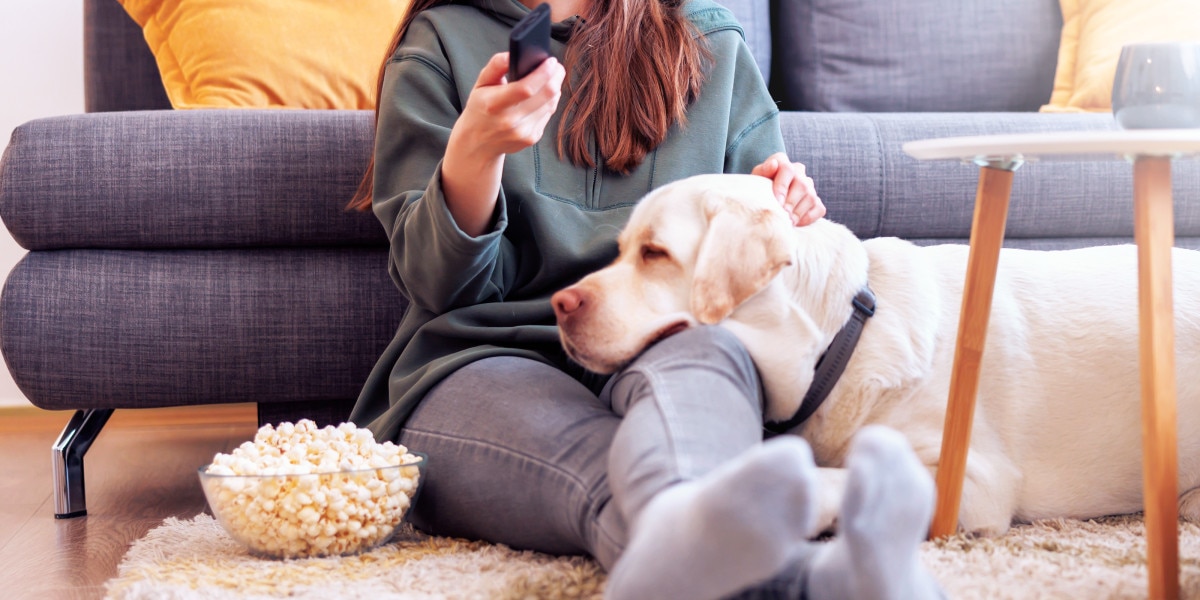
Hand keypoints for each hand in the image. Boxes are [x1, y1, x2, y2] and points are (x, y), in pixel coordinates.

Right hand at [450, 52, 564, 160]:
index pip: (526, 88)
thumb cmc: (480, 109)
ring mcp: (522, 132)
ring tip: (552, 78)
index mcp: (494, 105)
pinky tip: (544, 96)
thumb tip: (512, 54)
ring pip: (551, 104)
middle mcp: (509, 121)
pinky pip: (548, 115)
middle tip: (557, 66)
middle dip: (556, 77)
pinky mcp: (531, 138)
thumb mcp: (480, 84)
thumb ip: (496, 66)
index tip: (551, 61)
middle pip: (545, 96)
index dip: (543, 73)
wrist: (477, 143)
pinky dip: (549, 102)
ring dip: (555, 88)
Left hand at [751, 152, 824, 226]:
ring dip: (798, 212)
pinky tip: (795, 223)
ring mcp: (809, 186)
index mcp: (783, 162)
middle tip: (782, 215)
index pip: (787, 169)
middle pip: (801, 185)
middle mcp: (799, 171)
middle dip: (790, 203)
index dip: (782, 186)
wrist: (762, 201)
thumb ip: (762, 171)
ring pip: (811, 197)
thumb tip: (773, 165)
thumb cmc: (758, 189)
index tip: (776, 202)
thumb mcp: (755, 180)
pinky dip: (807, 218)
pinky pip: (818, 209)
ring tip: (787, 221)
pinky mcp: (816, 201)